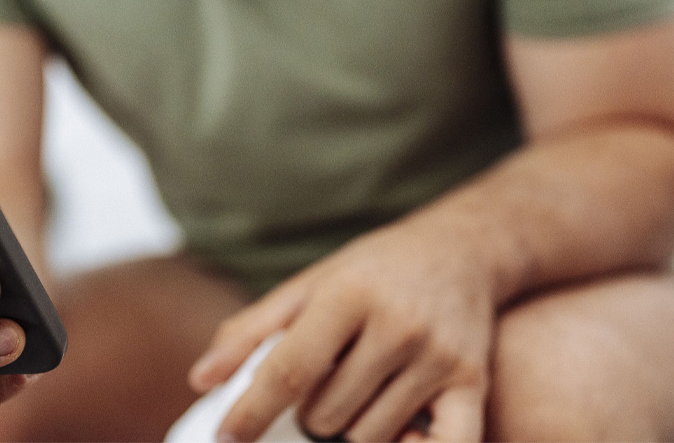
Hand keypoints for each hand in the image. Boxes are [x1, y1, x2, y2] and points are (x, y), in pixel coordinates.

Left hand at [188, 217, 495, 441]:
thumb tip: (201, 380)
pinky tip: (397, 438)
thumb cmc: (374, 270)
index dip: (252, 412)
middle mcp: (397, 326)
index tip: (228, 436)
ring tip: (358, 393)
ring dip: (351, 430)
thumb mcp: (310, 284)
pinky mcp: (472, 383)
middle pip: (326, 415)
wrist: (462, 248)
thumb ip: (253, 330)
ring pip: (369, 438)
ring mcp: (438, 358)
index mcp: (349, 294)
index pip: (291, 370)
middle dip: (310, 414)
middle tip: (324, 385)